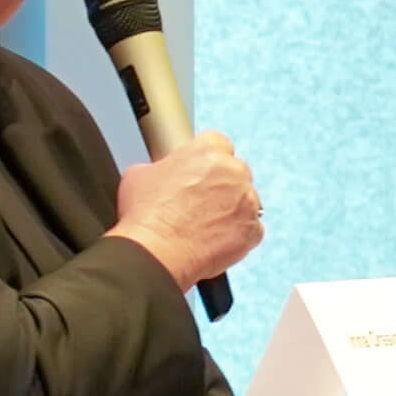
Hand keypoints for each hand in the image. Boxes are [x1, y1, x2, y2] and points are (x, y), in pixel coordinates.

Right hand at [108, 133, 264, 285]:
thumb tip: (164, 173)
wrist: (157, 253)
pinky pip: (251, 228)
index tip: (199, 171)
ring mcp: (248, 201)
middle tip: (199, 202)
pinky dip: (237, 234)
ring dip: (231, 208)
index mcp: (207, 151)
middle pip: (235, 171)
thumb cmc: (145, 214)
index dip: (206, 159)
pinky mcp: (254, 229)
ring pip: (246, 200)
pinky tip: (215, 240)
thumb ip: (163, 167)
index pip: (217, 143)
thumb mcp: (140, 174)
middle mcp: (234, 171)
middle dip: (221, 184)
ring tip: (205, 225)